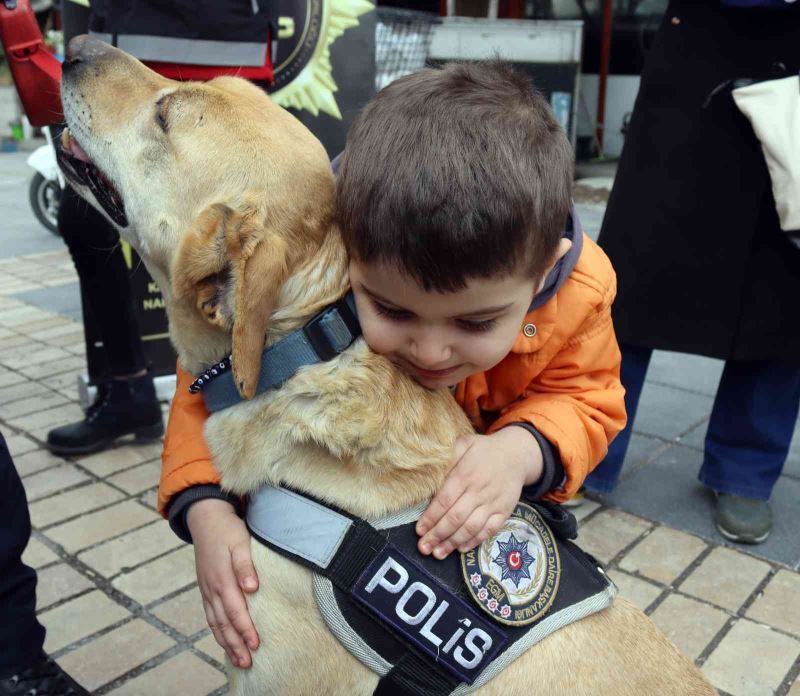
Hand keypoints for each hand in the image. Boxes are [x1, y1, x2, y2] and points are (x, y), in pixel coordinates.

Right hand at [187, 498, 259, 667]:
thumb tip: (252, 588)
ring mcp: (207, 590)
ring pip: (216, 623)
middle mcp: (212, 588)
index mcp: (222, 578)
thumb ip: (245, 565)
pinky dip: (218, 632)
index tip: (256, 644)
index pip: (235, 610)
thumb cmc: (227, 530)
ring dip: (227, 643)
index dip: (245, 629)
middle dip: (236, 644)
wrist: (206, 519)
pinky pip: (210, 616)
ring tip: (239, 660)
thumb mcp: (240, 541)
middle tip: (248, 662)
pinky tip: (225, 641)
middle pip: (224, 623)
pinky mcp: (206, 589)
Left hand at [416, 428, 542, 559]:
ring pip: (471, 527)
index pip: (444, 500)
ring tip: (438, 553)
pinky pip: (489, 530)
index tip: (419, 530)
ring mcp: (493, 503)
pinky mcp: (504, 511)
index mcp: (465, 474)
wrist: (517, 454)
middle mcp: (479, 491)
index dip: (431, 517)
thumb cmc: (484, 450)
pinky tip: (461, 548)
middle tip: (423, 548)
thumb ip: (447, 458)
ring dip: (453, 542)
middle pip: (455, 517)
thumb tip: (427, 472)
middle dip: (437, 535)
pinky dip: (475, 541)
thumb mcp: (464, 444)